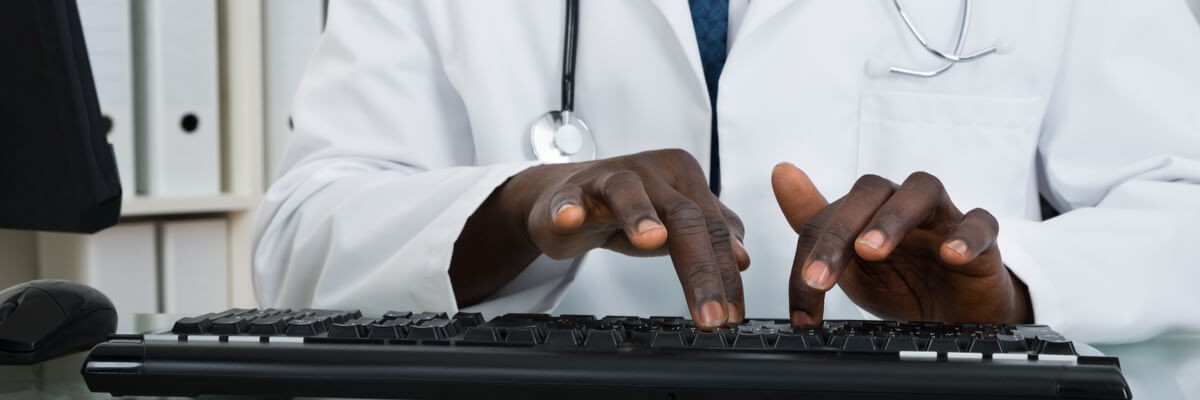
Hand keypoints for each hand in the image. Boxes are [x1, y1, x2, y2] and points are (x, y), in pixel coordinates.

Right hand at [451, 149, 749, 328]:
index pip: (713, 229)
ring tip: (652, 241)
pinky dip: (569, 208)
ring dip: (640, 215)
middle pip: (684, 217)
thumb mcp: (673, 219)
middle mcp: (651, 171)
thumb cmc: (624, 209)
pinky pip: (569, 198)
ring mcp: (608, 176)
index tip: (732, 315)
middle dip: (700, 271)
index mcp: (683, 176)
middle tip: (709, 314)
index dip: (726, 275)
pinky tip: (569, 218)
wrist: (564, 197)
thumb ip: (710, 234)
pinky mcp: (569, 190)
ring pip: (628, 193)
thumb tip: (742, 257)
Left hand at [770, 163, 1031, 325]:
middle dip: (840, 232)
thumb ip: (814, 224)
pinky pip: (981, 222)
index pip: (831, 214)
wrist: (957, 314)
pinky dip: (966, 236)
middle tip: (821, 276)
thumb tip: (780, 171)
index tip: (803, 304)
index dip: (811, 255)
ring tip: (871, 249)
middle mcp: (903, 203)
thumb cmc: (902, 280)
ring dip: (893, 218)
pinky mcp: (984, 239)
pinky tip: (950, 255)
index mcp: (869, 209)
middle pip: (871, 191)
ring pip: (922, 191)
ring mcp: (944, 217)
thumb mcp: (850, 263)